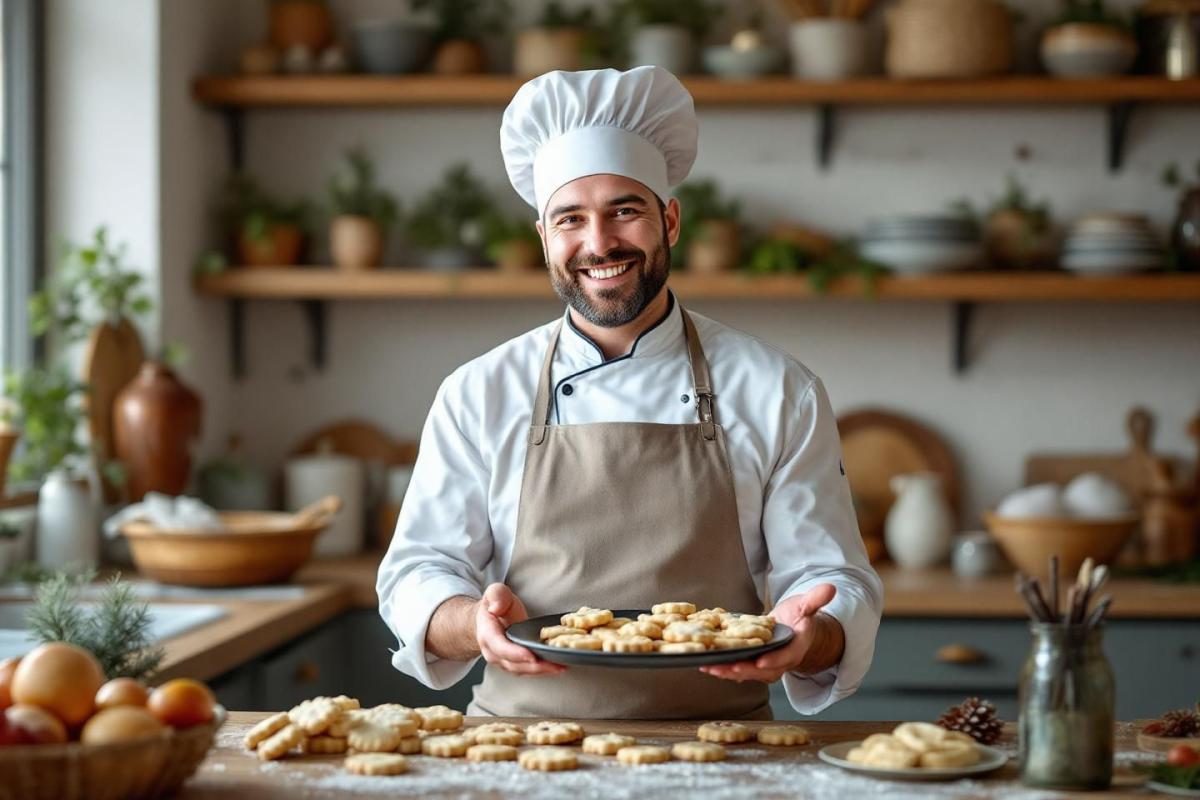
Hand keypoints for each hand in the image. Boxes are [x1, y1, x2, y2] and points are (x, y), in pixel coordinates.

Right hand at [474, 583, 565, 676]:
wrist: (489, 618)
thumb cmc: (495, 604)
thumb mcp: (495, 592)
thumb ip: (497, 596)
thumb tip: (495, 608)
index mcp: (487, 634)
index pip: (500, 647)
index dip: (515, 653)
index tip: (531, 656)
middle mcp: (493, 652)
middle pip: (514, 664)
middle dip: (535, 666)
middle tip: (555, 665)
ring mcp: (503, 660)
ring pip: (522, 670)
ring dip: (542, 671)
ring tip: (560, 667)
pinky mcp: (514, 663)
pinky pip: (528, 670)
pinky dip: (542, 670)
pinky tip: (557, 666)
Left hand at [698, 584, 839, 683]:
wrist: (794, 630)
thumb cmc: (799, 617)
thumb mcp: (807, 606)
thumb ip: (816, 600)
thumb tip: (831, 588)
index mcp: (796, 647)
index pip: (787, 656)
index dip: (775, 659)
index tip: (761, 660)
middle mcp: (781, 661)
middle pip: (764, 670)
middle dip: (746, 670)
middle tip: (728, 668)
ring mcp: (766, 665)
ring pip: (748, 673)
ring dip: (728, 672)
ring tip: (710, 667)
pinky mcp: (752, 664)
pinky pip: (738, 669)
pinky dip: (722, 668)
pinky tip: (705, 664)